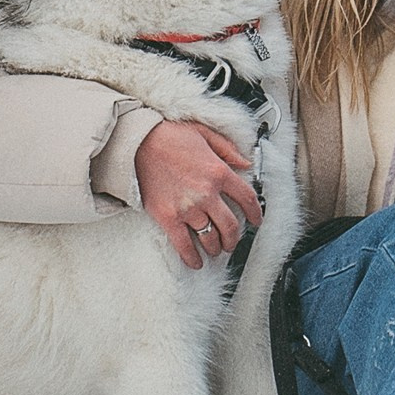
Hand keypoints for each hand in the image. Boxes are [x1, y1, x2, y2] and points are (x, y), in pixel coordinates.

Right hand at [134, 117, 262, 270]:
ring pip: (210, 238)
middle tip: (233, 241)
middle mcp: (206, 193)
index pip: (247, 198)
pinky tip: (196, 261)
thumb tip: (246, 164)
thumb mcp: (205, 133)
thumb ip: (228, 149)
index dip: (255, 213)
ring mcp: (188, 208)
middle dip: (235, 238)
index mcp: (218, 171)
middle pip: (231, 225)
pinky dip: (192, 258)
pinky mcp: (168, 218)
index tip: (256, 220)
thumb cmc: (169, 136)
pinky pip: (184, 245)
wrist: (138, 143)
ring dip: (216, 248)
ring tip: (215, 249)